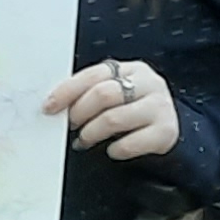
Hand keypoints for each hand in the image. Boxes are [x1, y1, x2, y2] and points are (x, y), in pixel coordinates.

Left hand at [48, 57, 179, 163]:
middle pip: (103, 95)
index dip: (67, 91)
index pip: (93, 75)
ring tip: (85, 140)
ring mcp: (160, 106)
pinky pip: (130, 143)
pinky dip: (115, 149)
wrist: (169, 132)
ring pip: (113, 119)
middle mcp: (148, 83)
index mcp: (131, 69)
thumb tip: (55, 105)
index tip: (49, 107)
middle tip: (70, 126)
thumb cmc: (133, 112)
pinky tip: (111, 150)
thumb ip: (92, 93)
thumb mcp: (117, 95)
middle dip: (79, 113)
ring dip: (91, 133)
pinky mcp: (166, 131)